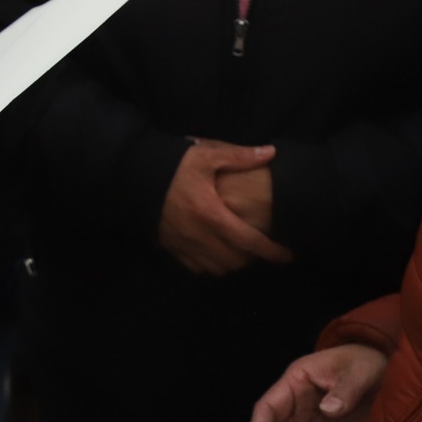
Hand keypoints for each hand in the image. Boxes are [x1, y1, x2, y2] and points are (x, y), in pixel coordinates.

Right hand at [158, 140, 293, 275]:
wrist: (133, 175)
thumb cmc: (172, 164)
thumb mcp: (205, 155)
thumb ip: (239, 157)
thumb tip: (270, 152)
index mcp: (211, 213)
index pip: (249, 241)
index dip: (271, 251)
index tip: (287, 254)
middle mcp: (198, 235)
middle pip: (235, 261)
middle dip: (252, 258)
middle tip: (261, 246)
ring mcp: (183, 244)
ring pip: (217, 268)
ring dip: (233, 263)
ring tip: (241, 250)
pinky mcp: (170, 247)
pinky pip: (196, 267)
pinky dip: (211, 264)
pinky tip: (215, 250)